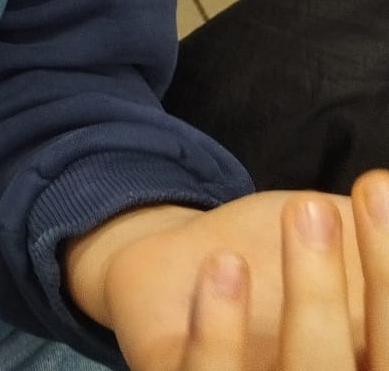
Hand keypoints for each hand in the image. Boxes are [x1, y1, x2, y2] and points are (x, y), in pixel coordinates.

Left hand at [65, 189, 366, 369]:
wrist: (174, 268)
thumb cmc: (268, 261)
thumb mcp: (333, 244)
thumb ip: (371, 239)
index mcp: (352, 357)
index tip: (376, 190)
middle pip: (343, 361)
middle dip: (367, 281)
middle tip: (328, 206)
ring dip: (307, 294)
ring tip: (303, 211)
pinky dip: (218, 329)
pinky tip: (223, 266)